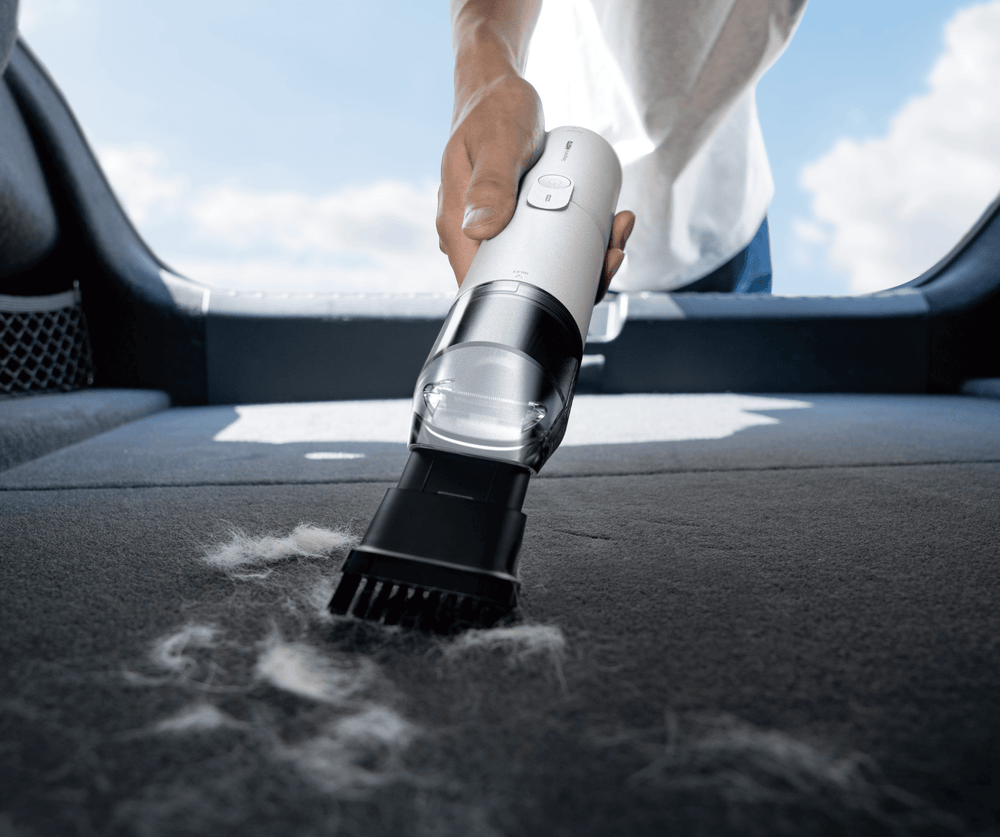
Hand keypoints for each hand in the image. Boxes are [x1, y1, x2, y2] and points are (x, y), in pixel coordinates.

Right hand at [437, 75, 634, 294]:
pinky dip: (578, 239)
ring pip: (539, 264)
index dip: (536, 297)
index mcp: (457, 227)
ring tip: (617, 230)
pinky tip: (606, 225)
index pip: (488, 288)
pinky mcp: (515, 219)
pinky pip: (546, 241)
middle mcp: (473, 236)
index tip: (582, 283)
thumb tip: (481, 229)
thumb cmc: (492, 110)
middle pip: (522, 281)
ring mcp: (495, 229)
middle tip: (613, 252)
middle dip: (574, 277)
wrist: (494, 89)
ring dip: (584, 259)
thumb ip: (490, 182)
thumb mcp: (497, 142)